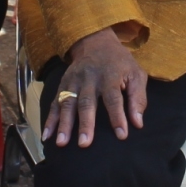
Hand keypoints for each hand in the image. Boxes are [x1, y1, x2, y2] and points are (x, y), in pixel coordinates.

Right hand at [45, 27, 147, 146]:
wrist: (96, 42)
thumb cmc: (120, 63)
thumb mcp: (136, 74)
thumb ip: (138, 98)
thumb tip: (138, 123)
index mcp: (110, 76)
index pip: (114, 98)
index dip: (118, 117)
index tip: (121, 135)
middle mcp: (89, 78)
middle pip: (86, 102)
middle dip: (85, 123)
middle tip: (84, 144)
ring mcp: (73, 81)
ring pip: (68, 103)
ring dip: (64, 124)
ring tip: (62, 143)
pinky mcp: (63, 84)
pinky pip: (55, 102)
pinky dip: (50, 119)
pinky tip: (47, 135)